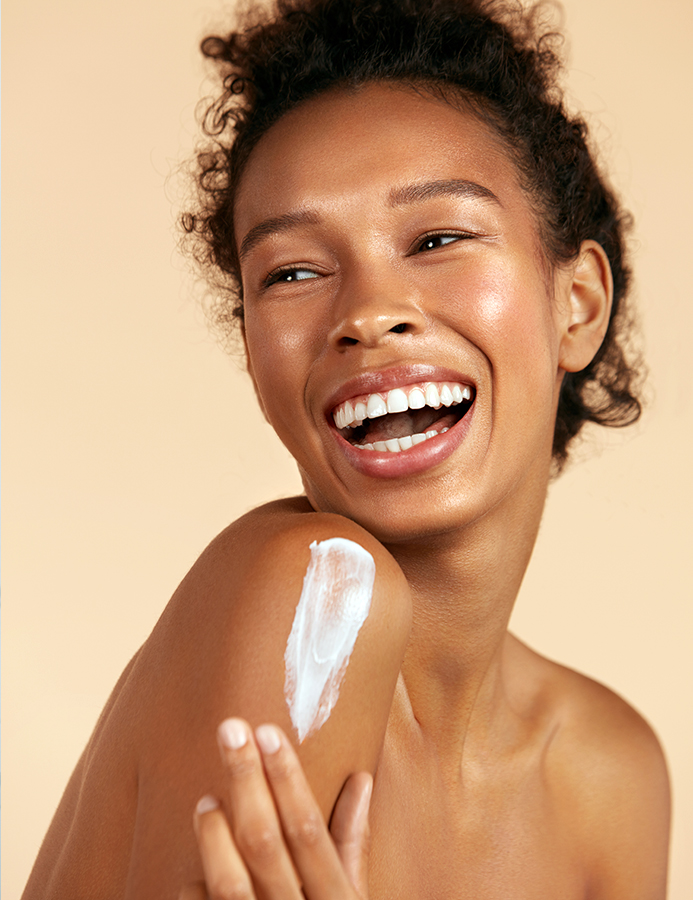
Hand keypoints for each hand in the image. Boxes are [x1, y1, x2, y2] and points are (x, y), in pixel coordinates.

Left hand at [179, 718, 371, 899]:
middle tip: (229, 730)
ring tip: (206, 799)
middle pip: (265, 842)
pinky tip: (194, 869)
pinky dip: (195, 891)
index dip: (287, 779)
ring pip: (230, 884)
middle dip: (246, 781)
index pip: (307, 829)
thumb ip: (352, 847)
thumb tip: (361, 779)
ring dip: (214, 835)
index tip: (267, 731)